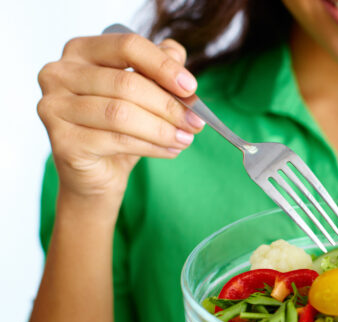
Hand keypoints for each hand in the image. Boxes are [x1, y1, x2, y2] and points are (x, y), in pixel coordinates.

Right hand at [37, 33, 204, 202]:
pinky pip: (116, 140)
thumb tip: (180, 60)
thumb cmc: (118, 128)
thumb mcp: (143, 94)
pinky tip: (170, 150)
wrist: (95, 174)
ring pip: (121, 114)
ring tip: (186, 139)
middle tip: (196, 122)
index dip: (163, 66)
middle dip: (168, 105)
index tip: (191, 87)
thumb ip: (159, 70)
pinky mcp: (62, 141)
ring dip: (162, 129)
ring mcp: (54, 107)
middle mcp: (59, 73)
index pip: (127, 46)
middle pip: (126, 83)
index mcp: (81, 51)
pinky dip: (151, 146)